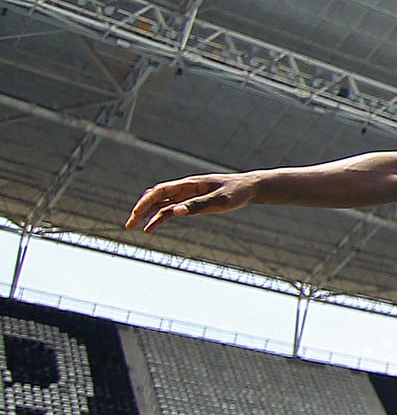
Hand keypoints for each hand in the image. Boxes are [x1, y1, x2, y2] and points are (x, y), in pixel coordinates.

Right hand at [126, 173, 257, 233]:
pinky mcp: (191, 204)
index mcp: (189, 185)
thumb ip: (198, 205)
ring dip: (147, 216)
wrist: (249, 189)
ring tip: (134, 229)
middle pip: (156, 198)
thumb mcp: (220, 201)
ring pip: (160, 205)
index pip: (160, 191)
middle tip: (128, 225)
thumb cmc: (236, 192)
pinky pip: (170, 211)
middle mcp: (184, 189)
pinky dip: (159, 219)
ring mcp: (186, 196)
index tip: (136, 214)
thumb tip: (175, 212)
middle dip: (141, 210)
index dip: (146, 202)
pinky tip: (150, 229)